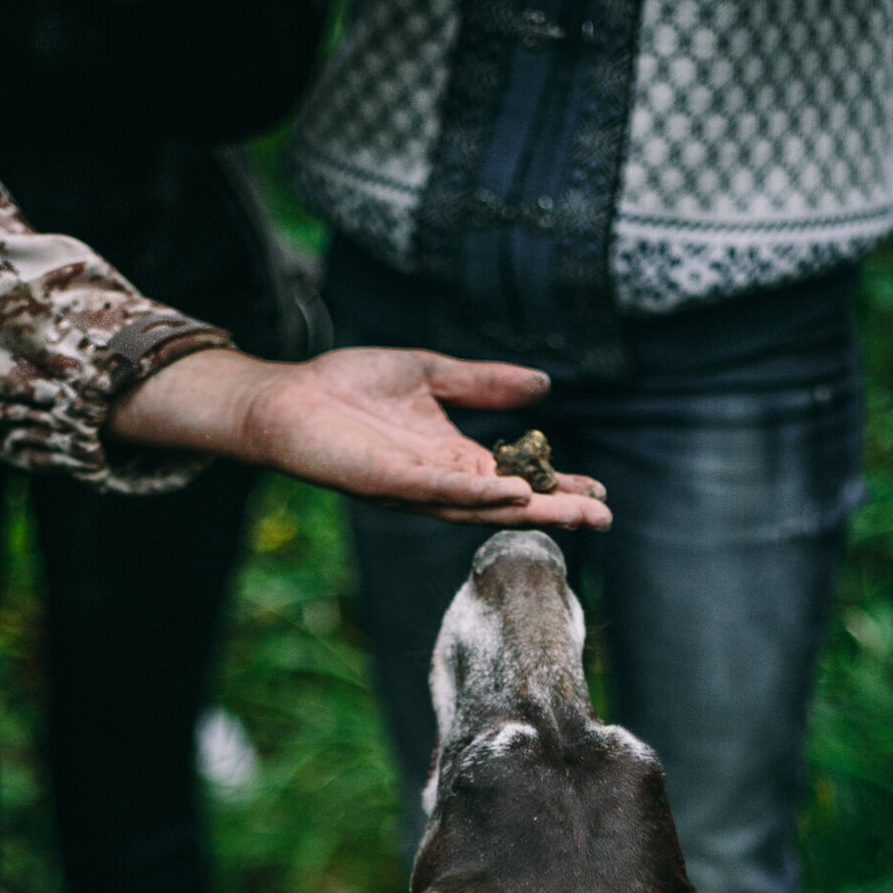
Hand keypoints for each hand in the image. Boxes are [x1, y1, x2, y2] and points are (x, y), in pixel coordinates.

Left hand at [107, 346, 610, 527]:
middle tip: (604, 518)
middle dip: (556, 511)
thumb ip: (482, 383)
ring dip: (530, 511)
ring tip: (577, 515)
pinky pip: (440, 491)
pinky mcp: (388, 482)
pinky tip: (511, 495)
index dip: (556, 486)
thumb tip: (543, 384)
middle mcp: (439, 481)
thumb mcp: (430, 374)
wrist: (288, 398)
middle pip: (509, 503)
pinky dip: (477, 494)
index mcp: (452, 457)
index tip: (599, 492)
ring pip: (482, 507)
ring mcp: (415, 486)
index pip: (516, 476)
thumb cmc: (349, 387)